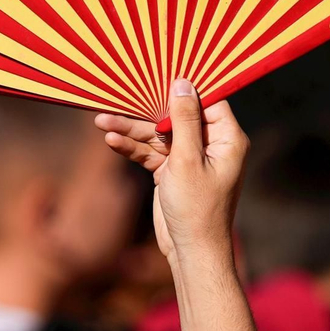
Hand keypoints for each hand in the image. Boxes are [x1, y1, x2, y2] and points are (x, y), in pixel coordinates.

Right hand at [96, 78, 247, 265]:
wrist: (191, 252)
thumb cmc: (198, 209)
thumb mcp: (188, 160)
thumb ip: (184, 121)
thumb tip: (183, 84)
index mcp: (227, 139)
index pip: (207, 102)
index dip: (183, 92)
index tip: (159, 78)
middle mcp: (210, 145)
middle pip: (176, 118)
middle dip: (146, 113)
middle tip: (119, 101)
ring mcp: (190, 158)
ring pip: (158, 136)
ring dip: (132, 131)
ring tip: (102, 122)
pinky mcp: (172, 171)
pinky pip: (151, 153)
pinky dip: (133, 148)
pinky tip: (112, 140)